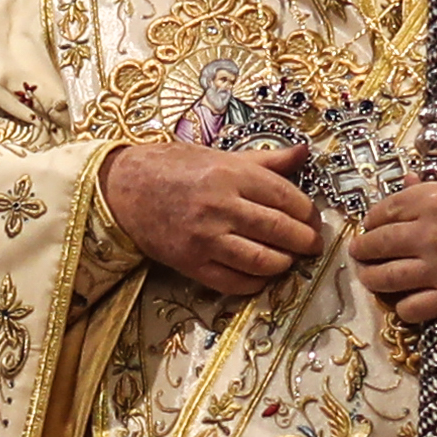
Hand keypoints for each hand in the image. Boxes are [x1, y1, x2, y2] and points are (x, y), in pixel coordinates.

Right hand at [101, 140, 323, 296]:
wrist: (123, 189)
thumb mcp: (221, 156)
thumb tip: (304, 153)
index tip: (313, 219)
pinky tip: (261, 275)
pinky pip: (234, 282)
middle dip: (305, 241)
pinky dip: (255, 283)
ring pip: (262, 260)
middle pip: (280, 230)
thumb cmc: (174, 168)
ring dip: (284, 263)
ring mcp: (205, 238)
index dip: (308, 213)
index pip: (287, 197)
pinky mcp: (191, 263)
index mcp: (231, 175)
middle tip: (312, 245)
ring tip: (289, 260)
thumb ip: (266, 160)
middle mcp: (220, 206)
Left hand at [347, 179, 436, 324]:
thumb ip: (434, 189)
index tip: (371, 226)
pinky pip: (411, 309)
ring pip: (384, 279)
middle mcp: (427, 234)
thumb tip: (409, 182)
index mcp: (430, 201)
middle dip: (363, 250)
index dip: (372, 221)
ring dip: (371, 279)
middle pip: (375, 245)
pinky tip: (406, 303)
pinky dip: (402, 308)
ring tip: (370, 277)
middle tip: (361, 253)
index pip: (382, 212)